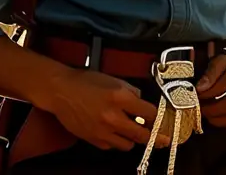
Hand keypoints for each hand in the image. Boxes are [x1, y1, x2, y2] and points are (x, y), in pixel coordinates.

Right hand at [40, 68, 167, 150]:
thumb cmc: (86, 82)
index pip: (149, 113)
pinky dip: (116, 140)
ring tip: (133, 131)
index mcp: (120, 97)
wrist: (60, 91)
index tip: (164, 121)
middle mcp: (113, 116)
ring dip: (134, 139)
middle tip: (164, 140)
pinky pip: (112, 146)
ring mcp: (102, 131)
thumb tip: (143, 104)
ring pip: (128, 144)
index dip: (159, 118)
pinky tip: (114, 131)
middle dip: (156, 137)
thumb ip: (131, 92)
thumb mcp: (114, 80)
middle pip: (142, 134)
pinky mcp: (93, 139)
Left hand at [195, 53, 225, 127]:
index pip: (220, 87)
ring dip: (215, 117)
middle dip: (210, 109)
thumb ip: (209, 74)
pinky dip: (223, 122)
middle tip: (199, 107)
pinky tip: (215, 116)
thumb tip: (199, 88)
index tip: (196, 95)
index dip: (206, 94)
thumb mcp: (220, 62)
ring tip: (206, 111)